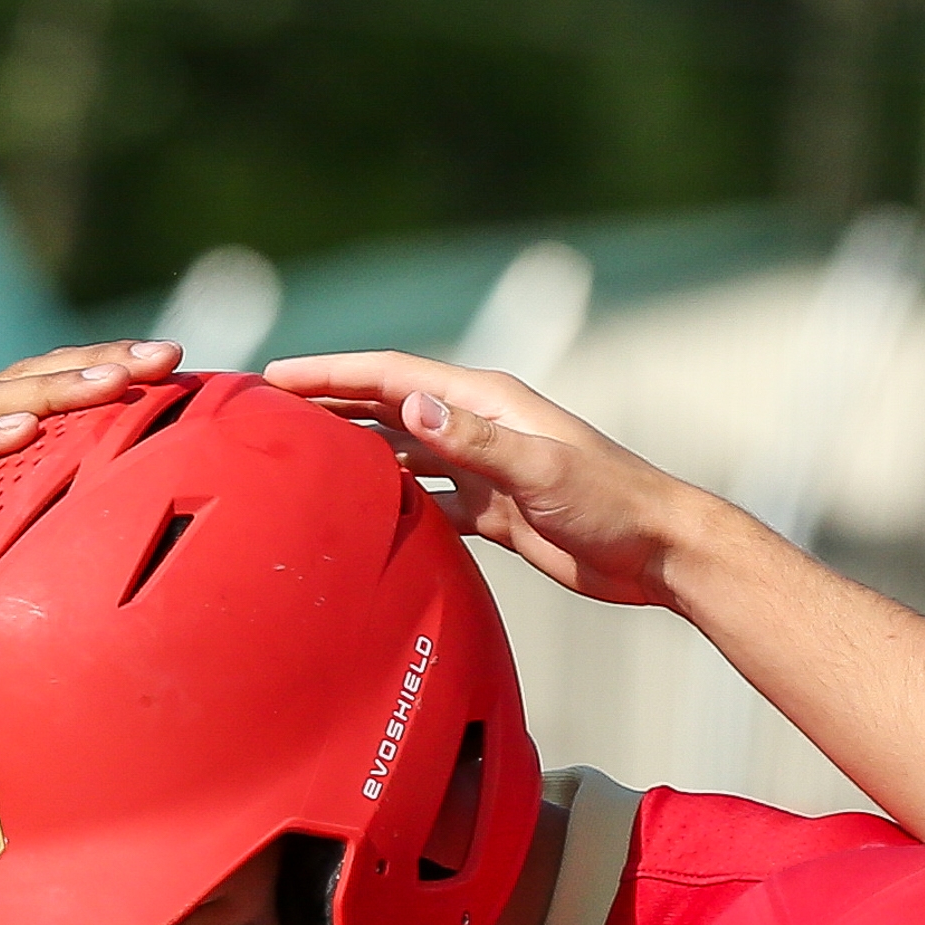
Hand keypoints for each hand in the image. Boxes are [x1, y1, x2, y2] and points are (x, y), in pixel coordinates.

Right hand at [0, 340, 182, 655]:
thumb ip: (16, 528)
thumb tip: (95, 548)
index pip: (48, 388)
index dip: (108, 369)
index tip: (178, 365)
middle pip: (30, 380)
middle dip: (101, 364)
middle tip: (167, 355)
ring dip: (54, 391)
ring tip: (113, 382)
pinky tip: (23, 431)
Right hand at [262, 349, 749, 611]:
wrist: (657, 551)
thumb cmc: (610, 503)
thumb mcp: (542, 470)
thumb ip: (477, 440)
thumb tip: (411, 405)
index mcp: (485, 401)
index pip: (390, 376)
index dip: (330, 373)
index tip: (276, 378)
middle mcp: (478, 425)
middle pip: (387, 406)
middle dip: (329, 404)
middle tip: (267, 413)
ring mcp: (483, 468)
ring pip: (401, 452)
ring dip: (353, 452)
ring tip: (298, 459)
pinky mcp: (492, 509)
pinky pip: (426, 498)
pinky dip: (389, 500)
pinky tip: (356, 513)